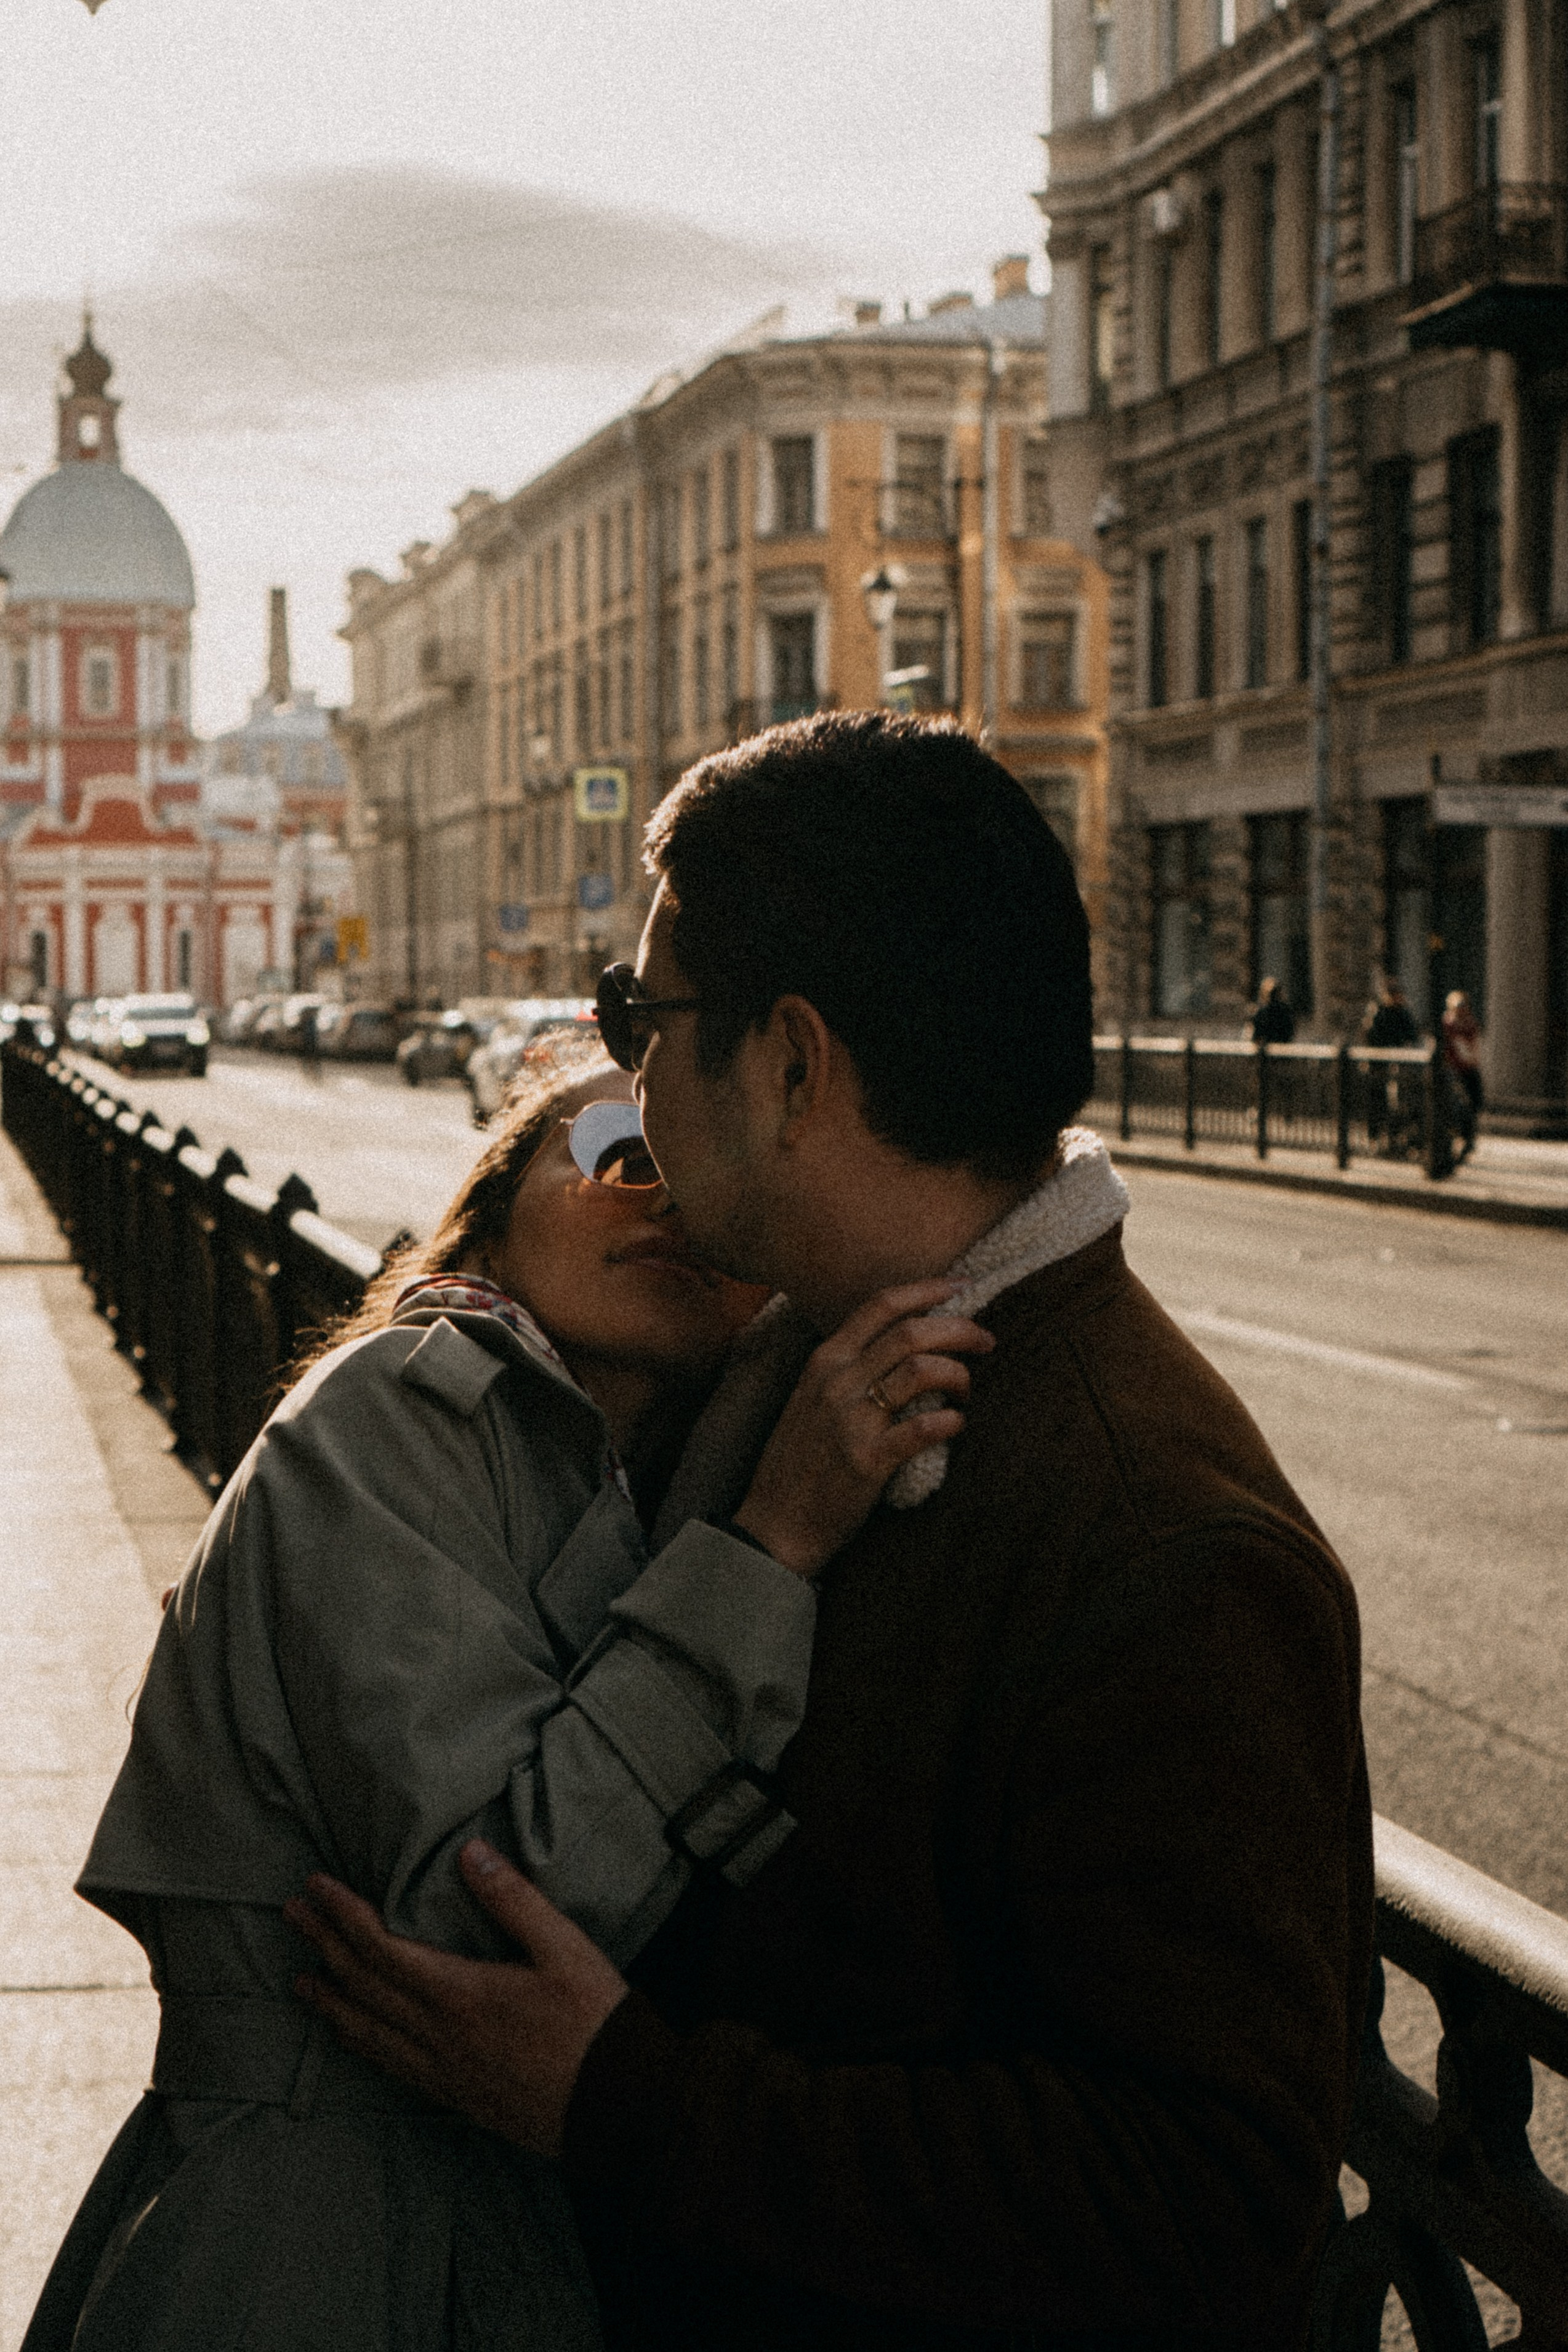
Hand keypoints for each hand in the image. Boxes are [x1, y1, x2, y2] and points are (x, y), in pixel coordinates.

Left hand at [285, 1841, 626, 2154]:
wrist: (616, 2108)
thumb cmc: (596, 2022)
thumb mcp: (565, 1949)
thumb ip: (514, 1900)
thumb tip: (470, 1853)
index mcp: (460, 1993)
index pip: (381, 1948)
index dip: (343, 1915)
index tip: (315, 1887)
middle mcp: (438, 2035)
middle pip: (363, 1986)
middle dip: (324, 1946)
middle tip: (291, 1915)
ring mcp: (443, 2071)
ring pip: (367, 2032)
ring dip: (330, 2001)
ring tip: (300, 1982)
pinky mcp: (455, 2095)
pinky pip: (389, 2066)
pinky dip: (359, 2044)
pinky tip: (350, 2037)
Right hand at [732, 1280, 993, 1576]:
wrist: (774, 1524)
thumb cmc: (800, 1461)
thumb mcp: (812, 1398)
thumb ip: (849, 1367)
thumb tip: (903, 1342)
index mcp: (825, 1361)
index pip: (881, 1305)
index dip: (928, 1289)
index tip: (964, 1285)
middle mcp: (837, 1382)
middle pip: (911, 1332)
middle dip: (960, 1329)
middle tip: (986, 1340)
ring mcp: (851, 1421)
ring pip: (921, 1370)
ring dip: (958, 1374)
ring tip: (967, 1390)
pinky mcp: (867, 1461)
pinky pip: (922, 1428)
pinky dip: (950, 1420)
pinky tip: (957, 1424)